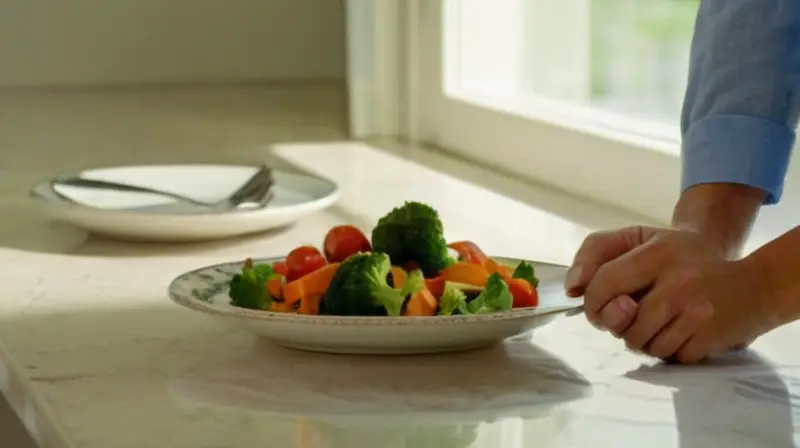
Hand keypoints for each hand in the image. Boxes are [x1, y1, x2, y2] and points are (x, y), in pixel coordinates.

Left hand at [565, 226, 773, 362]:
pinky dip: (670, 349)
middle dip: (618, 323)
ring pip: (643, 345)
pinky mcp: (711, 337)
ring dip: (644, 338)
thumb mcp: (640, 239)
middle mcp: (678, 281)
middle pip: (621, 324)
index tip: (601, 303)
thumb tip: (572, 288)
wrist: (752, 282)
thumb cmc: (680, 257)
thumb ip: (597, 252)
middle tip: (633, 311)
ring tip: (661, 319)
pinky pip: (670, 357)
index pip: (603, 285)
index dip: (594, 301)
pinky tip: (682, 330)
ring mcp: (697, 311)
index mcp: (657, 253)